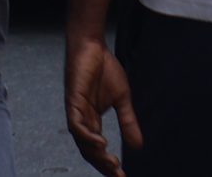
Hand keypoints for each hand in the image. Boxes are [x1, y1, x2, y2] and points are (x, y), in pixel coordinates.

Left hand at [65, 38, 142, 176]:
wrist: (92, 46)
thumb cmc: (104, 69)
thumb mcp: (123, 99)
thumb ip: (128, 122)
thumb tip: (138, 146)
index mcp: (92, 121)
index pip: (98, 150)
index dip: (108, 164)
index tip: (122, 175)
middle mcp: (82, 121)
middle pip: (89, 151)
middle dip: (103, 165)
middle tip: (117, 175)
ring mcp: (75, 113)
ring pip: (83, 142)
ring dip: (97, 154)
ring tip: (111, 163)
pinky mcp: (72, 102)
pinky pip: (77, 125)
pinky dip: (88, 136)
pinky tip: (101, 142)